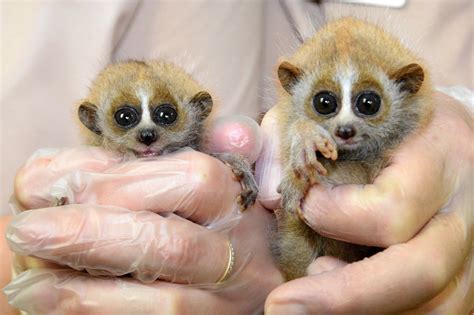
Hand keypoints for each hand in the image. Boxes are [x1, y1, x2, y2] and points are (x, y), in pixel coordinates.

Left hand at [3, 116, 282, 313]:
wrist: (228, 268)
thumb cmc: (195, 212)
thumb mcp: (178, 175)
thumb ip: (134, 162)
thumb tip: (49, 173)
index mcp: (238, 199)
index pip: (194, 180)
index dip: (122, 182)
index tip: (58, 183)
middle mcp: (244, 253)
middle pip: (175, 245)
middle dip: (94, 235)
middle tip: (28, 229)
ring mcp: (228, 300)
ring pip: (167, 302)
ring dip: (88, 292)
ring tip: (29, 281)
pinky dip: (101, 311)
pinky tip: (53, 303)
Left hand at [257, 92, 472, 313]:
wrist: (452, 137)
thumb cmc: (395, 123)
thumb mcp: (351, 112)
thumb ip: (306, 141)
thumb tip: (270, 195)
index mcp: (436, 156)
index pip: (390, 209)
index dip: (333, 217)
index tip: (303, 206)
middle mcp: (463, 208)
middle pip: (420, 270)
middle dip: (344, 295)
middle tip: (280, 305)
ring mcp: (472, 246)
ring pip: (435, 304)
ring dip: (365, 310)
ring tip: (311, 296)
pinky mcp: (468, 272)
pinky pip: (438, 309)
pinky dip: (386, 311)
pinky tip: (351, 301)